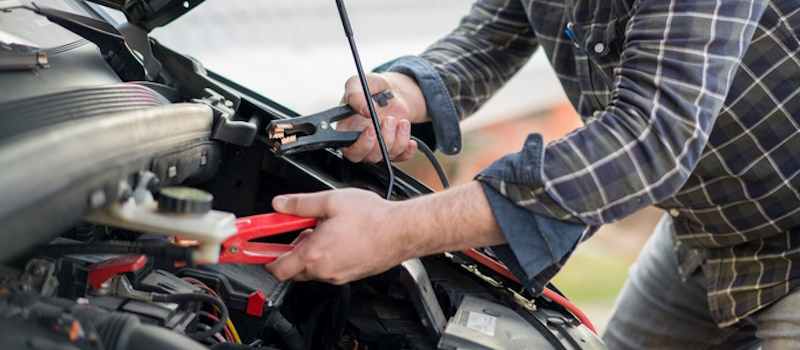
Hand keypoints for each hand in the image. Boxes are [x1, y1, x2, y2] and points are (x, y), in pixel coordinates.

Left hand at [263, 182, 505, 284]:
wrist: (402, 231)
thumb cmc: (373, 218)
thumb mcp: (330, 201)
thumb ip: (299, 204)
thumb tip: (279, 204)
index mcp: (314, 254)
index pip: (277, 267)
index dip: (264, 257)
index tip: (255, 249)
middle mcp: (325, 270)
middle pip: (293, 269)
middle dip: (291, 250)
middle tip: (299, 229)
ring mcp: (339, 275)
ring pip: (312, 269)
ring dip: (310, 253)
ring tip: (324, 229)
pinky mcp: (351, 275)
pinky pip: (329, 269)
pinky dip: (326, 256)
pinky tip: (338, 237)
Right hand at [338, 72, 426, 162]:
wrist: (390, 90)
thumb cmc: (369, 88)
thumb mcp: (357, 84)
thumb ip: (355, 95)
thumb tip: (366, 111)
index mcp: (346, 131)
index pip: (350, 151)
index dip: (361, 145)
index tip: (372, 129)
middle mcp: (361, 143)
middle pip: (370, 156)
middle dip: (383, 140)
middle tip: (390, 120)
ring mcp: (378, 147)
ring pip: (387, 156)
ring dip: (398, 140)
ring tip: (402, 121)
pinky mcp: (394, 149)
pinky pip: (401, 156)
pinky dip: (408, 149)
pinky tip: (410, 137)